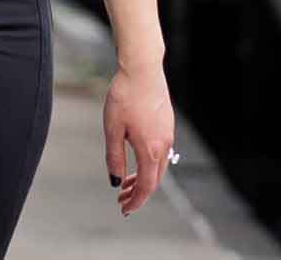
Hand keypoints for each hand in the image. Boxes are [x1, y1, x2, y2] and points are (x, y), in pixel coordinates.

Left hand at [104, 60, 175, 215]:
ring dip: (144, 177)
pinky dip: (149, 163)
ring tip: (126, 182)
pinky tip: (137, 159)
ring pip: (158, 166)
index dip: (136, 201)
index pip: (147, 186)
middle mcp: (164, 145)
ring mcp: (168, 134)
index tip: (125, 209)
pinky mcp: (167, 124)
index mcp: (150, 149)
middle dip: (139, 192)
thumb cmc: (124, 96)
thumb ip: (115, 157)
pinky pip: (160, 152)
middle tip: (122, 199)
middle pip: (155, 179)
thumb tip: (116, 181)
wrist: (142, 70)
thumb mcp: (113, 129)